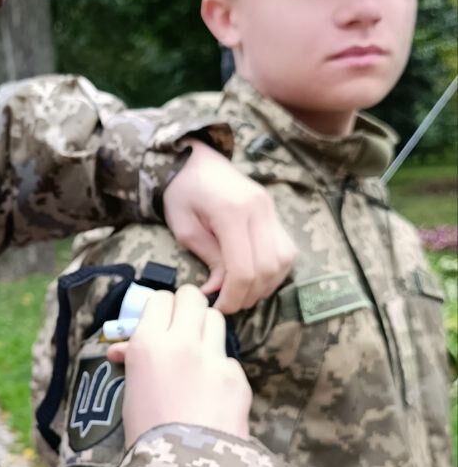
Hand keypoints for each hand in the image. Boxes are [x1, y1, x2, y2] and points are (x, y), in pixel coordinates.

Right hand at [106, 284, 251, 445]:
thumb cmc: (147, 437)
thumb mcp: (130, 394)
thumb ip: (134, 363)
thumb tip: (124, 350)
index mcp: (148, 345)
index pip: (160, 299)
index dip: (160, 310)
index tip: (159, 322)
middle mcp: (182, 343)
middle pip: (191, 297)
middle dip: (187, 307)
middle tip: (182, 325)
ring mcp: (214, 358)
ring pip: (215, 320)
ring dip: (206, 330)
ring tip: (197, 353)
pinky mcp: (237, 376)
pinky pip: (228, 359)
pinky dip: (220, 370)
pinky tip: (211, 393)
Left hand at [163, 140, 296, 312]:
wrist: (192, 159)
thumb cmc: (181, 192)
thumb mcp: (185, 228)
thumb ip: (208, 259)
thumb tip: (220, 290)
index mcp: (232, 212)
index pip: (243, 268)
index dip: (233, 296)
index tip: (219, 307)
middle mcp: (259, 209)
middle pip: (268, 268)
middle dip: (249, 294)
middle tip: (229, 304)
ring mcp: (270, 209)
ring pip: (283, 260)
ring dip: (266, 284)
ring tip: (241, 293)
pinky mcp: (273, 212)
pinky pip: (286, 249)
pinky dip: (274, 270)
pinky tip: (254, 277)